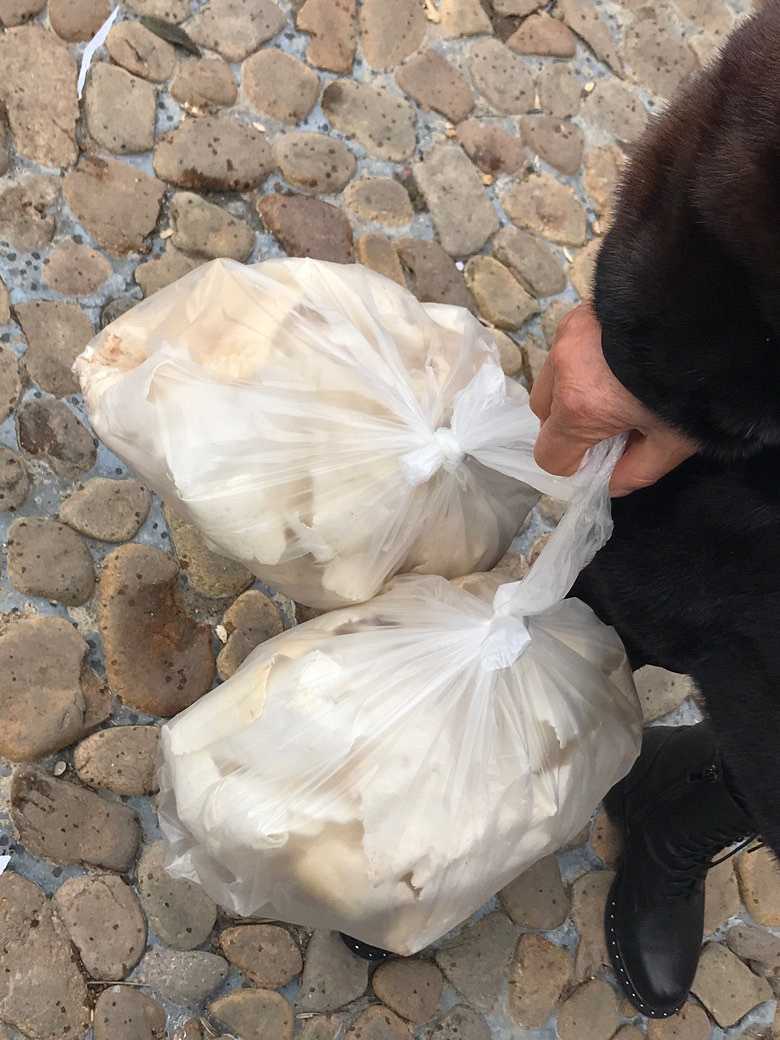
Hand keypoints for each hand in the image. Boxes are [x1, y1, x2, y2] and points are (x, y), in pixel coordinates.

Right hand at [529, 302, 698, 495]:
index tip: (601, 456)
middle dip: (568, 426)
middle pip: (544, 416)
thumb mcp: (674, 442)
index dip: (574, 464)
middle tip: (609, 422)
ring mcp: (566, 337)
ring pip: (550, 380)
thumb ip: (637, 472)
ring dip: (570, 392)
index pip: (549, 455)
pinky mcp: (579, 313)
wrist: (708, 312)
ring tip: (612, 387)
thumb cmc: (695, 385)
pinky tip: (614, 359)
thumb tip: (611, 484)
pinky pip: (565, 350)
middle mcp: (561, 371)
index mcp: (578, 409)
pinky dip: (581, 362)